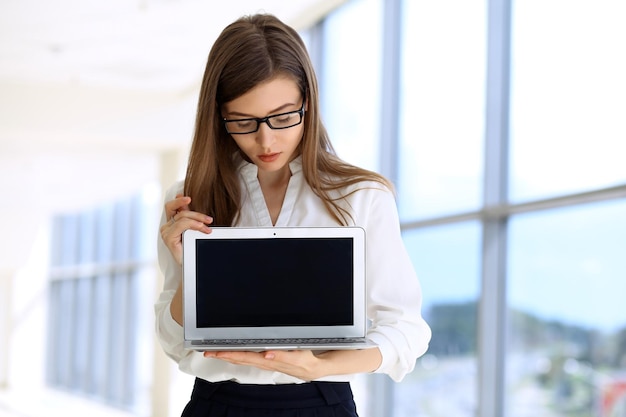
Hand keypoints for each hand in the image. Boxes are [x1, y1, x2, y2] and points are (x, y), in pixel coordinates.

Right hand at [160, 194, 212, 264]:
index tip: (189, 197)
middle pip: (179, 211)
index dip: (179, 200)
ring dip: (198, 220)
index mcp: (172, 223)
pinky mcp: (168, 238)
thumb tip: (189, 202)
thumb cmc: (193, 248)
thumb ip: (191, 217)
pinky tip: (202, 228)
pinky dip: (193, 224)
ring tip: (208, 226)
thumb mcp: (194, 228)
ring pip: (182, 217)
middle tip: (208, 218)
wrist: (192, 265)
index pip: (172, 206)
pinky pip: (181, 225)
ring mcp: (166, 232)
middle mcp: (167, 226)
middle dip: (195, 212)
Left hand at [203, 350, 324, 380]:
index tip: (218, 351)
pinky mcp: (269, 361)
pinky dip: (240, 357)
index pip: (246, 356)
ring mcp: (267, 362)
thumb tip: (266, 354)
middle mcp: (266, 362)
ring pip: (244, 360)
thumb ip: (281, 355)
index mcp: (270, 359)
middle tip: (208, 351)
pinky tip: (234, 354)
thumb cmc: (306, 360)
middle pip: (241, 359)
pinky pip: (251, 360)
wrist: (315, 367)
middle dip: (224, 355)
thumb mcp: (297, 356)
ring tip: (216, 351)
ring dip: (230, 356)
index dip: (230, 353)